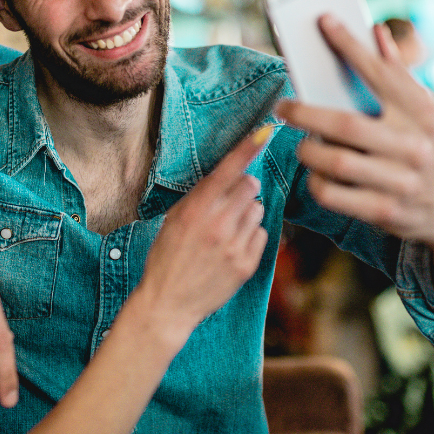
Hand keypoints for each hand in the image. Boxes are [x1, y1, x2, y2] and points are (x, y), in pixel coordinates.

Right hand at [134, 128, 269, 344]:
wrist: (168, 302)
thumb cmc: (167, 256)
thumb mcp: (174, 219)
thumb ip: (201, 196)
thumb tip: (231, 175)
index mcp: (196, 210)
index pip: (227, 171)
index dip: (247, 148)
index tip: (265, 131)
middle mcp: (218, 225)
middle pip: (250, 186)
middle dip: (243, 188)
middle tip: (228, 203)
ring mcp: (235, 246)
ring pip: (257, 210)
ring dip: (246, 214)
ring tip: (226, 232)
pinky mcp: (247, 265)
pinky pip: (261, 235)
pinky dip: (250, 237)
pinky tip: (231, 248)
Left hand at [276, 15, 433, 303]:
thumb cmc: (428, 149)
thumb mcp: (423, 112)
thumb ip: (397, 75)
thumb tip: (377, 32)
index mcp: (420, 112)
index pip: (380, 73)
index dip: (350, 45)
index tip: (324, 21)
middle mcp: (412, 145)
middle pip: (345, 125)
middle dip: (305, 113)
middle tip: (283, 106)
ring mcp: (400, 181)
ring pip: (335, 162)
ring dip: (308, 151)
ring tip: (301, 143)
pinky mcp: (386, 211)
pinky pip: (334, 195)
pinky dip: (316, 182)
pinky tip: (314, 174)